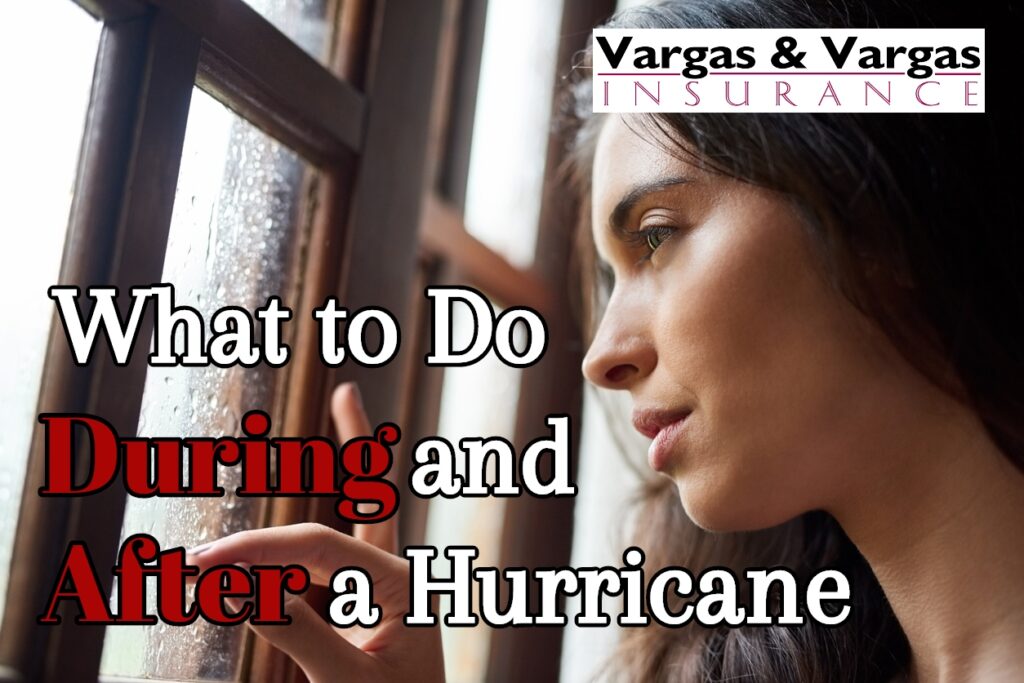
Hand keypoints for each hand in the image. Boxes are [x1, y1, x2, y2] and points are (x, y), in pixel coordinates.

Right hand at [186, 383, 444, 682]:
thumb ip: (299, 632)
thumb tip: (237, 585)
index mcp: (406, 585)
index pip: (321, 545)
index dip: (257, 548)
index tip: (200, 566)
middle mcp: (400, 576)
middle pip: (366, 500)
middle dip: (355, 446)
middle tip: (347, 394)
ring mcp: (388, 592)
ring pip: (355, 523)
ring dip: (340, 479)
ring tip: (348, 413)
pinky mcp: (371, 610)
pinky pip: (339, 561)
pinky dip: (308, 542)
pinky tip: (312, 511)